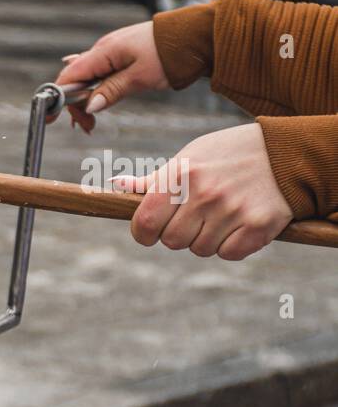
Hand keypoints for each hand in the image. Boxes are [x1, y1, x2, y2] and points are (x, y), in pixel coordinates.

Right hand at [54, 21, 169, 131]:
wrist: (196, 37)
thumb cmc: (171, 55)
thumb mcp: (140, 78)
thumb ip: (111, 91)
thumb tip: (89, 106)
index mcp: (104, 51)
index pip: (69, 76)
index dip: (59, 98)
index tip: (55, 119)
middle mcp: (103, 48)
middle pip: (75, 78)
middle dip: (75, 104)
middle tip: (88, 127)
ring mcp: (112, 50)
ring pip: (87, 77)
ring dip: (86, 99)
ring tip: (92, 122)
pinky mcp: (121, 53)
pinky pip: (98, 73)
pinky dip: (95, 89)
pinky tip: (97, 100)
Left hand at [111, 124, 291, 260]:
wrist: (289, 152)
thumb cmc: (229, 154)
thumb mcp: (190, 156)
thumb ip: (155, 180)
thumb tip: (117, 185)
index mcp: (181, 174)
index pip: (144, 222)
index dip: (143, 233)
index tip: (149, 232)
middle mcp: (204, 193)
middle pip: (172, 241)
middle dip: (180, 234)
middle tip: (197, 217)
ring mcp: (232, 210)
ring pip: (200, 249)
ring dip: (206, 239)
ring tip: (222, 215)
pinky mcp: (258, 226)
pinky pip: (228, 254)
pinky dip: (231, 245)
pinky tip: (239, 224)